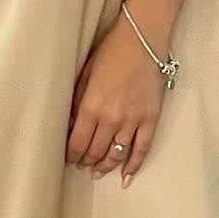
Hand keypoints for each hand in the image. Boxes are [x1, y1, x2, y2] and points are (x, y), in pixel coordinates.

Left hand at [66, 14, 167, 188]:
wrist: (141, 41)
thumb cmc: (111, 53)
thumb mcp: (85, 75)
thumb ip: (78, 102)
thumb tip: (73, 124)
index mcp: (91, 106)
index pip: (77, 142)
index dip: (71, 155)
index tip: (68, 159)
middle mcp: (111, 118)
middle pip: (96, 151)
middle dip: (86, 161)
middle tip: (82, 166)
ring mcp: (133, 120)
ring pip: (117, 154)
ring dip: (106, 167)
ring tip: (98, 172)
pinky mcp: (150, 119)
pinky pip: (142, 148)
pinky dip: (134, 165)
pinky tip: (126, 176)